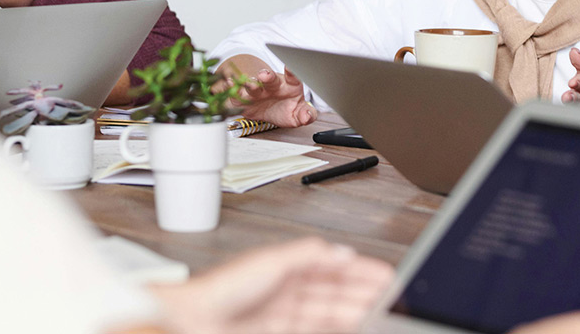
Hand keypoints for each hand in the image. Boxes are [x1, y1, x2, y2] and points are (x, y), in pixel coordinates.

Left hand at [152, 237, 394, 333]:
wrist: (188, 322)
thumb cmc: (220, 288)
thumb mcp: (272, 261)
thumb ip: (310, 256)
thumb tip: (342, 254)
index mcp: (288, 265)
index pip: (334, 267)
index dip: (361, 271)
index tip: (386, 277)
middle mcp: (288, 288)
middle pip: (334, 291)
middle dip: (363, 293)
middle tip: (391, 299)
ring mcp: (283, 313)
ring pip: (327, 312)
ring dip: (352, 312)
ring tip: (377, 315)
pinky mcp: (277, 333)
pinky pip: (314, 328)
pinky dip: (333, 327)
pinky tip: (349, 327)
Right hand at [221, 55, 317, 126]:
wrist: (269, 111)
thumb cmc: (286, 108)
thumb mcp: (298, 114)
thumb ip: (306, 114)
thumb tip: (308, 116)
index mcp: (289, 85)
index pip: (293, 76)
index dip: (292, 71)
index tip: (291, 67)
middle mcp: (272, 85)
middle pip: (270, 78)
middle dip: (266, 75)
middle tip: (264, 75)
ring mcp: (258, 90)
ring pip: (252, 85)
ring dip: (249, 83)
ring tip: (247, 83)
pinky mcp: (243, 97)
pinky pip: (236, 91)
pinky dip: (231, 87)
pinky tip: (229, 84)